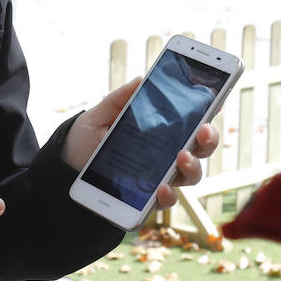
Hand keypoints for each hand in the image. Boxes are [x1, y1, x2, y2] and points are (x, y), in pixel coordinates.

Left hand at [64, 77, 219, 211]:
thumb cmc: (85, 140)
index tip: (216, 99)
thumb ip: (119, 99)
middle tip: (204, 130)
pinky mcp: (148, 199)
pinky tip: (162, 188)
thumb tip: (142, 79)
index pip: (191, 119)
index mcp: (160, 129)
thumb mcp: (98, 116)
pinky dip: (168, 195)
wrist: (64, 171)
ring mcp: (160, 177)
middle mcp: (166, 153)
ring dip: (192, 166)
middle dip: (209, 138)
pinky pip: (166, 200)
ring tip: (182, 157)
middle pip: (200, 147)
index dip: (209, 110)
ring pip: (191, 174)